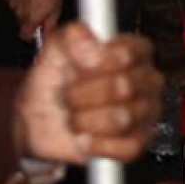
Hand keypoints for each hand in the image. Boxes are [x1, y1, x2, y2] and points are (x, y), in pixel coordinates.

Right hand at [7, 0, 63, 40]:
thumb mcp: (57, 6)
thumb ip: (51, 22)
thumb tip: (48, 33)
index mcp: (31, 18)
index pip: (24, 35)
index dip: (30, 34)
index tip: (36, 31)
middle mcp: (19, 12)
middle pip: (22, 22)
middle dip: (30, 18)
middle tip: (41, 8)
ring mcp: (12, 2)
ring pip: (17, 10)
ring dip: (25, 7)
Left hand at [15, 23, 161, 165]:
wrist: (37, 124)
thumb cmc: (53, 84)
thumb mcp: (54, 51)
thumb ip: (72, 36)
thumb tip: (90, 44)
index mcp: (134, 52)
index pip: (129, 53)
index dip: (98, 62)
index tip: (78, 66)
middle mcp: (147, 80)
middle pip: (124, 87)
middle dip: (82, 95)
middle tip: (68, 96)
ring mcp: (147, 112)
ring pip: (121, 118)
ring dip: (84, 121)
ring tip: (74, 117)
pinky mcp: (139, 141)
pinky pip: (127, 147)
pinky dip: (97, 145)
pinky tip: (84, 138)